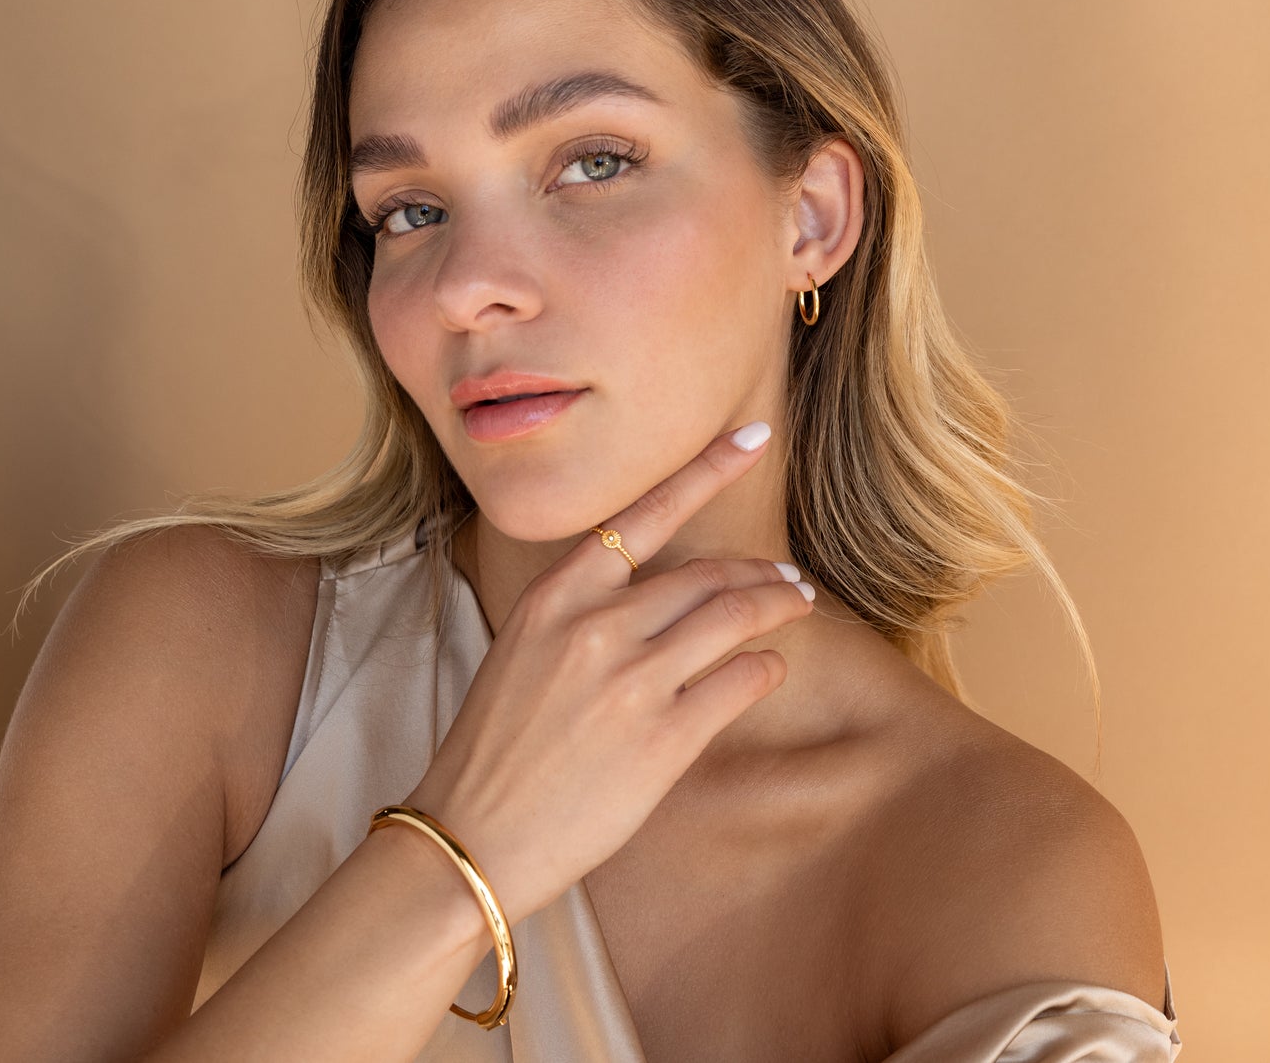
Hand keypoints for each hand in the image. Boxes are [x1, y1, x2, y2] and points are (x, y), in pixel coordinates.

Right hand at [402, 421, 813, 924]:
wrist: (472, 832)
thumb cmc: (495, 745)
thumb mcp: (523, 650)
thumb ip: (583, 614)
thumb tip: (654, 598)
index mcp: (556, 595)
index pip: (645, 515)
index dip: (707, 470)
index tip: (753, 437)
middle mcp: (596, 625)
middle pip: (706, 574)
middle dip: (760, 573)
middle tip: (790, 579)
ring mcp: (631, 680)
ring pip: (732, 617)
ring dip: (777, 607)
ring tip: (797, 606)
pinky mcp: (663, 737)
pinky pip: (738, 682)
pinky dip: (765, 668)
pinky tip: (769, 668)